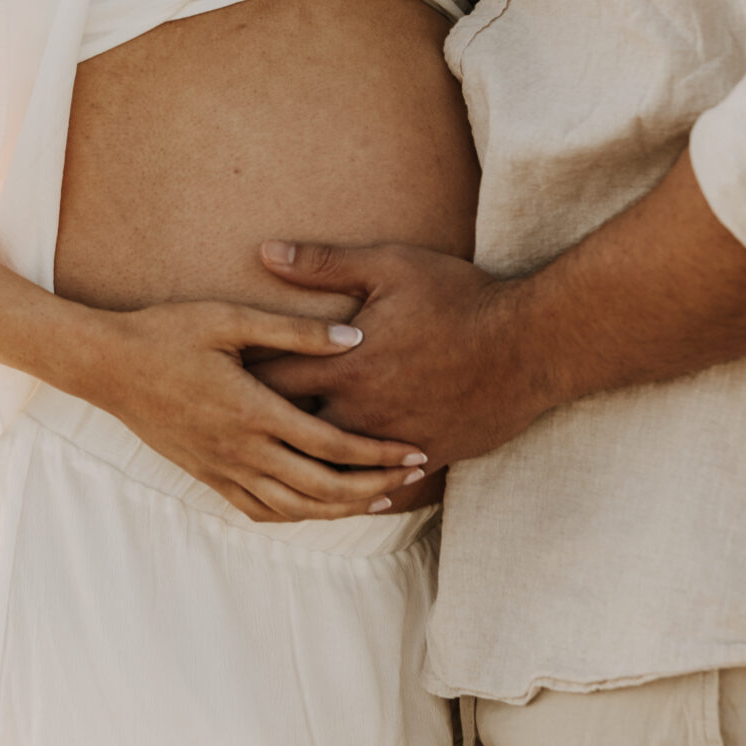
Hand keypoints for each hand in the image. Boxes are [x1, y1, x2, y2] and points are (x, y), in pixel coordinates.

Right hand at [78, 298, 431, 524]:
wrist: (106, 366)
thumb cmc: (167, 331)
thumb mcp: (230, 318)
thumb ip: (294, 330)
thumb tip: (355, 337)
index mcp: (252, 410)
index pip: (331, 444)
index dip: (378, 453)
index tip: (414, 450)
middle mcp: (240, 449)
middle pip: (322, 486)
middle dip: (373, 486)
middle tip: (412, 478)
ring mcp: (221, 468)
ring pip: (294, 507)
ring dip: (342, 508)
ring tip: (380, 499)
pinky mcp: (206, 475)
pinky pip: (259, 509)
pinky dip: (297, 515)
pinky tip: (318, 508)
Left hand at [253, 240, 535, 466]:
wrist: (530, 345)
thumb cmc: (459, 298)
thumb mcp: (390, 267)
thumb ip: (324, 264)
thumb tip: (264, 252)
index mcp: (344, 364)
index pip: (267, 382)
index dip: (235, 383)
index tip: (214, 383)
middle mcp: (360, 410)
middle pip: (290, 435)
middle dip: (260, 433)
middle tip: (230, 433)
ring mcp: (392, 440)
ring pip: (330, 472)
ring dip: (301, 471)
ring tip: (271, 470)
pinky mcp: (425, 458)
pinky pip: (378, 487)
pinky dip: (352, 489)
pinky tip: (334, 493)